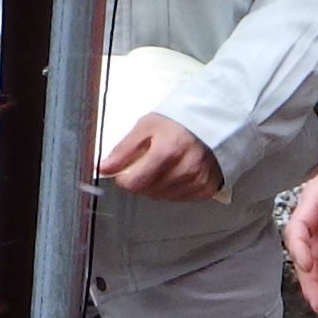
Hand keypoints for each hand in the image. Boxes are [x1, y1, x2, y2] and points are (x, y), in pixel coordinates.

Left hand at [96, 113, 221, 200]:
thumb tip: (104, 168)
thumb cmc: (180, 120)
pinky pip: (180, 198)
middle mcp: (185, 169)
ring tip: (165, 164)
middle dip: (141, 179)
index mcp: (167, 151)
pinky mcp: (207, 188)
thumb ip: (123, 149)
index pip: (133, 183)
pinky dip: (174, 188)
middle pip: (147, 191)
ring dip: (157, 185)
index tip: (126, 168)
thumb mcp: (146, 126)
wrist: (213, 119)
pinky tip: (177, 172)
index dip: (124, 177)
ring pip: (162, 197)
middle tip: (148, 161)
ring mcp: (198, 181)